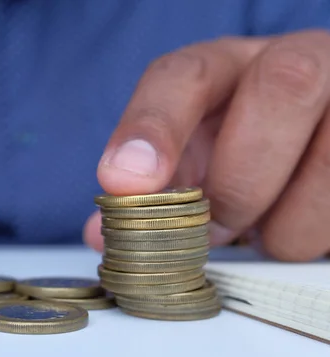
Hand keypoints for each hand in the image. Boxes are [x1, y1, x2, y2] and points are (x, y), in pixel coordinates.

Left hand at [84, 30, 329, 261]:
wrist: (308, 150)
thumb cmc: (240, 155)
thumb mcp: (192, 161)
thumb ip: (150, 192)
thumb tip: (103, 236)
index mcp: (224, 67)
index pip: (184, 75)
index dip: (152, 128)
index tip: (122, 182)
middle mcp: (293, 64)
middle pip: (280, 89)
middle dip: (239, 181)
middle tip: (215, 230)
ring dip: (282, 225)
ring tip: (259, 234)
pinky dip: (311, 235)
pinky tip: (293, 225)